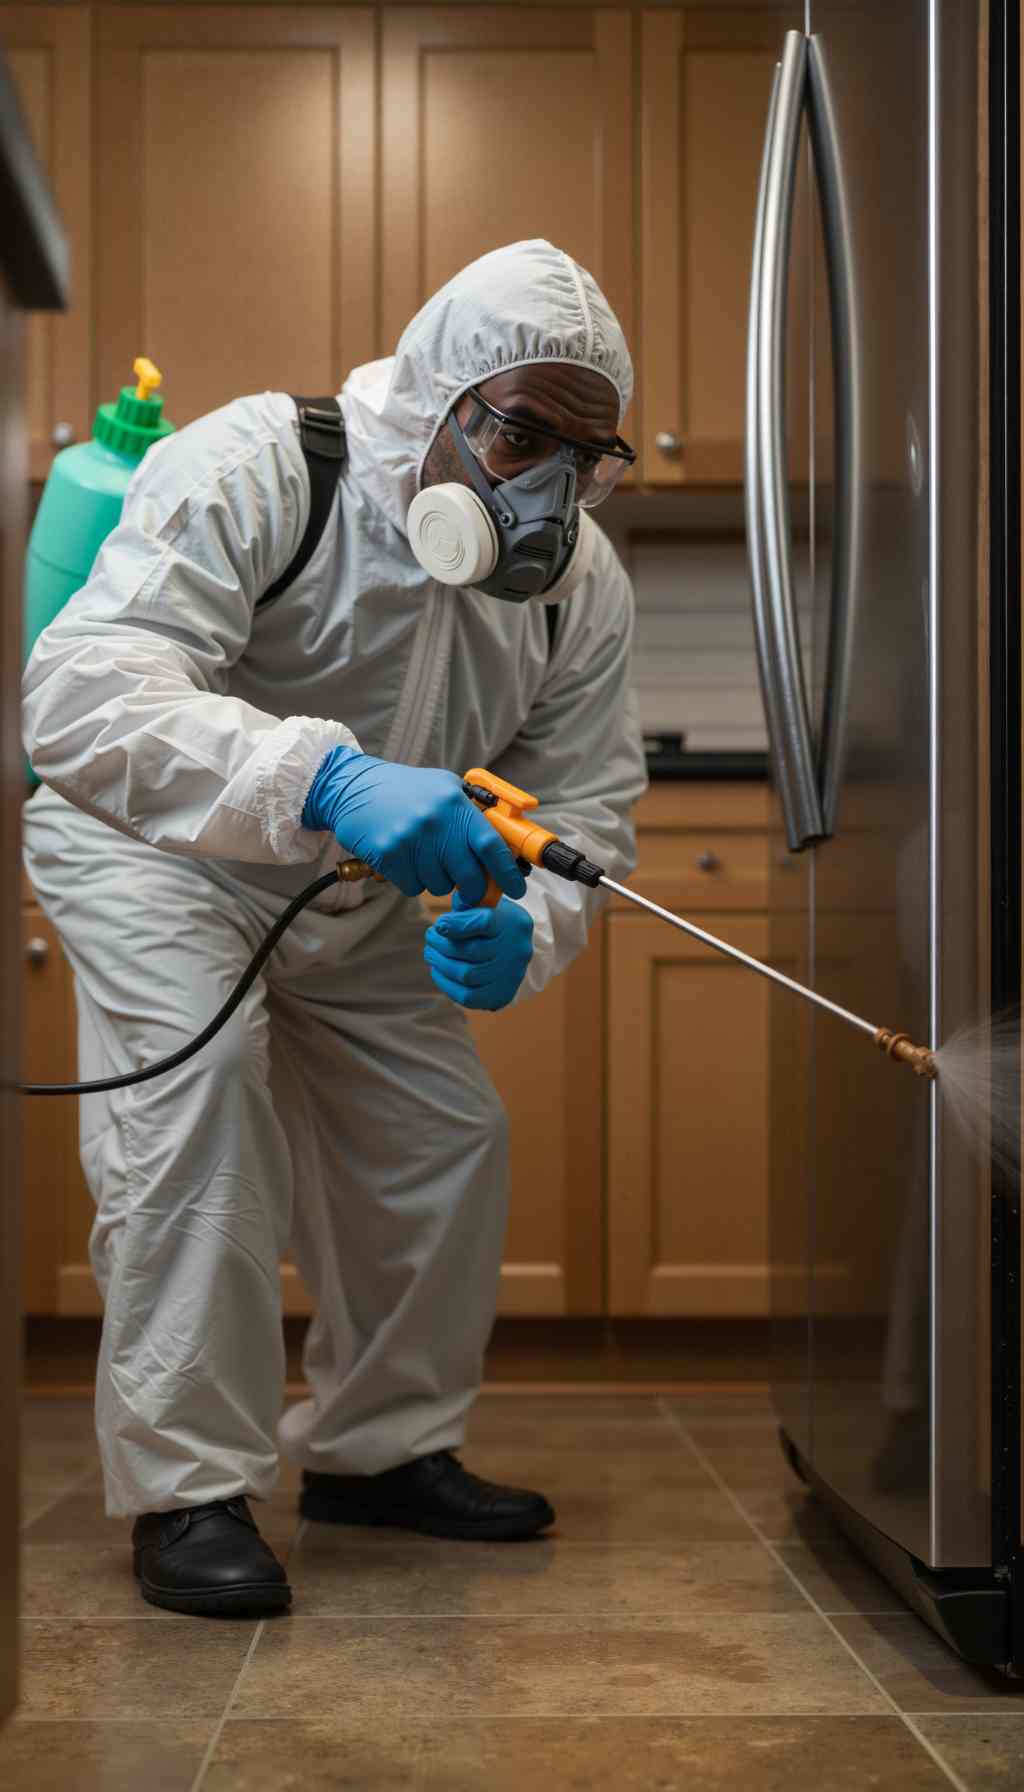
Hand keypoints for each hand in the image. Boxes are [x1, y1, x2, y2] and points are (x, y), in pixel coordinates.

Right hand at [302, 748, 526, 906]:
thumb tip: (503, 846)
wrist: (353, 788)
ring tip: (423, 857)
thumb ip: (472, 813)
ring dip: (436, 880)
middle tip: (468, 888)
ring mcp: (411, 840)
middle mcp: (436, 822)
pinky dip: (412, 881)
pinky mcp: (389, 856)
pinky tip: (404, 860)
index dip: (506, 873)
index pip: (492, 846)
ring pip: (439, 885)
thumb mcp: (444, 787)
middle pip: (469, 876)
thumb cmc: (405, 789)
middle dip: (473, 889)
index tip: (516, 889)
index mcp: (455, 804)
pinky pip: (413, 887)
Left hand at [423, 891, 533, 1010]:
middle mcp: (517, 950)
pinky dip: (446, 984)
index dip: (457, 925)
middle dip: (442, 944)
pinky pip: (468, 996)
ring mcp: (512, 975)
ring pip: (467, 974)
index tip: (439, 924)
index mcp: (514, 923)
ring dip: (440, 963)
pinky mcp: (502, 995)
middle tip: (429, 937)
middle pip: (471, 951)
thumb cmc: (495, 918)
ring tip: (430, 953)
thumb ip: (467, 904)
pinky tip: (438, 970)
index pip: (484, 923)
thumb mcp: (486, 903)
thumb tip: (444, 924)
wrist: (516, 946)